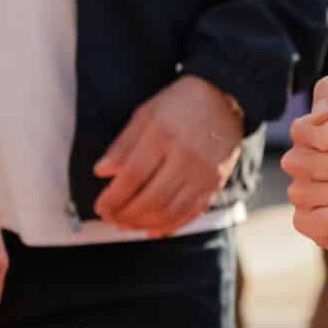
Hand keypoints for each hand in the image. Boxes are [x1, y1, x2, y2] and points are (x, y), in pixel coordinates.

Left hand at [93, 74, 245, 235]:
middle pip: (151, 198)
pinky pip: (192, 212)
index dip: (113, 197)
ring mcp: (204, 172)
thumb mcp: (147, 112)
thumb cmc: (182, 103)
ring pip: (170, 210)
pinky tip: (154, 229)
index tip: (101, 205)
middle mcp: (186, 155)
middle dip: (125, 214)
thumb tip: (102, 171)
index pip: (133, 175)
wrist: (226, 97)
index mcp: (164, 134)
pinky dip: (171, 226)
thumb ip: (124, 143)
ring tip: (127, 225)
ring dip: (144, 224)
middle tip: (110, 218)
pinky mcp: (216, 182)